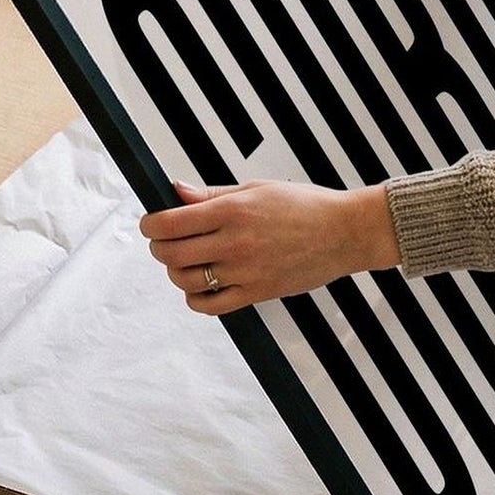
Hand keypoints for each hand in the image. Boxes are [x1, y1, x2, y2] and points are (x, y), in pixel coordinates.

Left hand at [141, 179, 400, 314]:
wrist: (344, 232)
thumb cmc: (302, 204)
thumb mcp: (256, 188)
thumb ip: (212, 194)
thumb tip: (175, 190)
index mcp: (232, 210)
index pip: (170, 223)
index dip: (150, 225)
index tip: (150, 224)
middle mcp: (235, 241)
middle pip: (171, 253)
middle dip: (158, 247)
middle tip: (163, 242)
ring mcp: (245, 271)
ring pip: (185, 280)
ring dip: (175, 271)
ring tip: (185, 261)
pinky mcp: (257, 293)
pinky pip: (210, 305)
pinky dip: (195, 297)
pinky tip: (199, 285)